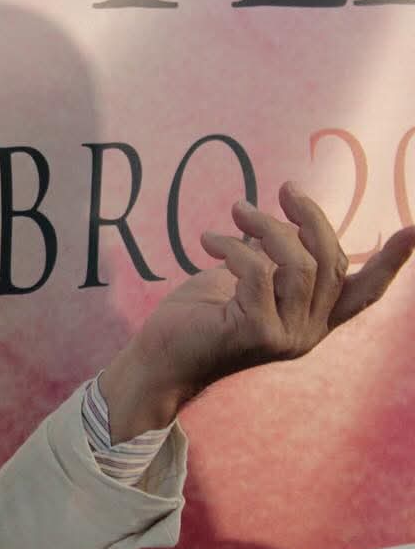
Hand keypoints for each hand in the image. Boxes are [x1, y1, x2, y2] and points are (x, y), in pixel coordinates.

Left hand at [102, 181, 414, 441]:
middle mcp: (308, 334)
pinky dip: (233, 246)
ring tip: (236, 210)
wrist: (159, 358)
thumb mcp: (245, 282)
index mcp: (313, 320)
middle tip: (281, 191)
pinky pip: (258, 272)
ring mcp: (287, 338)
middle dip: (308, 217)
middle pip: (328, 262)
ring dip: (265, 227)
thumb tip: (288, 219)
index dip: (390, 261)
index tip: (414, 228)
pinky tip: (207, 241)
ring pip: (297, 264)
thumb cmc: (198, 315)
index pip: (363, 292)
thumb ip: (274, 259)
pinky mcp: (258, 333)